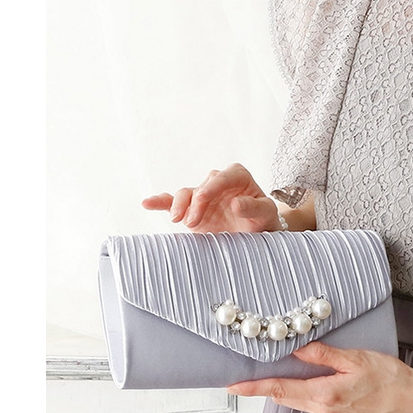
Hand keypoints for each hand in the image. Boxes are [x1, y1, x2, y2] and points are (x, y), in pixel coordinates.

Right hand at [142, 162, 281, 233]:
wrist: (257, 236)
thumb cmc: (264, 221)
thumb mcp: (265, 214)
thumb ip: (254, 207)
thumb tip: (235, 203)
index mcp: (237, 176)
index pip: (222, 177)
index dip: (211, 187)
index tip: (202, 198)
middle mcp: (217, 182)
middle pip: (201, 187)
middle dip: (196, 203)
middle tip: (192, 222)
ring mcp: (203, 195)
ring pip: (185, 194)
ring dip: (180, 206)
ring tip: (179, 221)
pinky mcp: (191, 209)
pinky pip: (173, 202)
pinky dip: (160, 202)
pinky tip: (147, 203)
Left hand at [227, 341, 412, 412]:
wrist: (411, 399)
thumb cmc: (389, 377)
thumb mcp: (356, 359)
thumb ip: (323, 355)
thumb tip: (295, 348)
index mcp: (325, 395)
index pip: (280, 390)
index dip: (254, 387)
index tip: (233, 386)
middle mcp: (323, 409)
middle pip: (284, 396)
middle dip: (263, 386)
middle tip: (243, 373)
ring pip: (296, 399)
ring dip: (281, 386)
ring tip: (268, 369)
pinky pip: (309, 400)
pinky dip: (298, 388)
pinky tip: (301, 375)